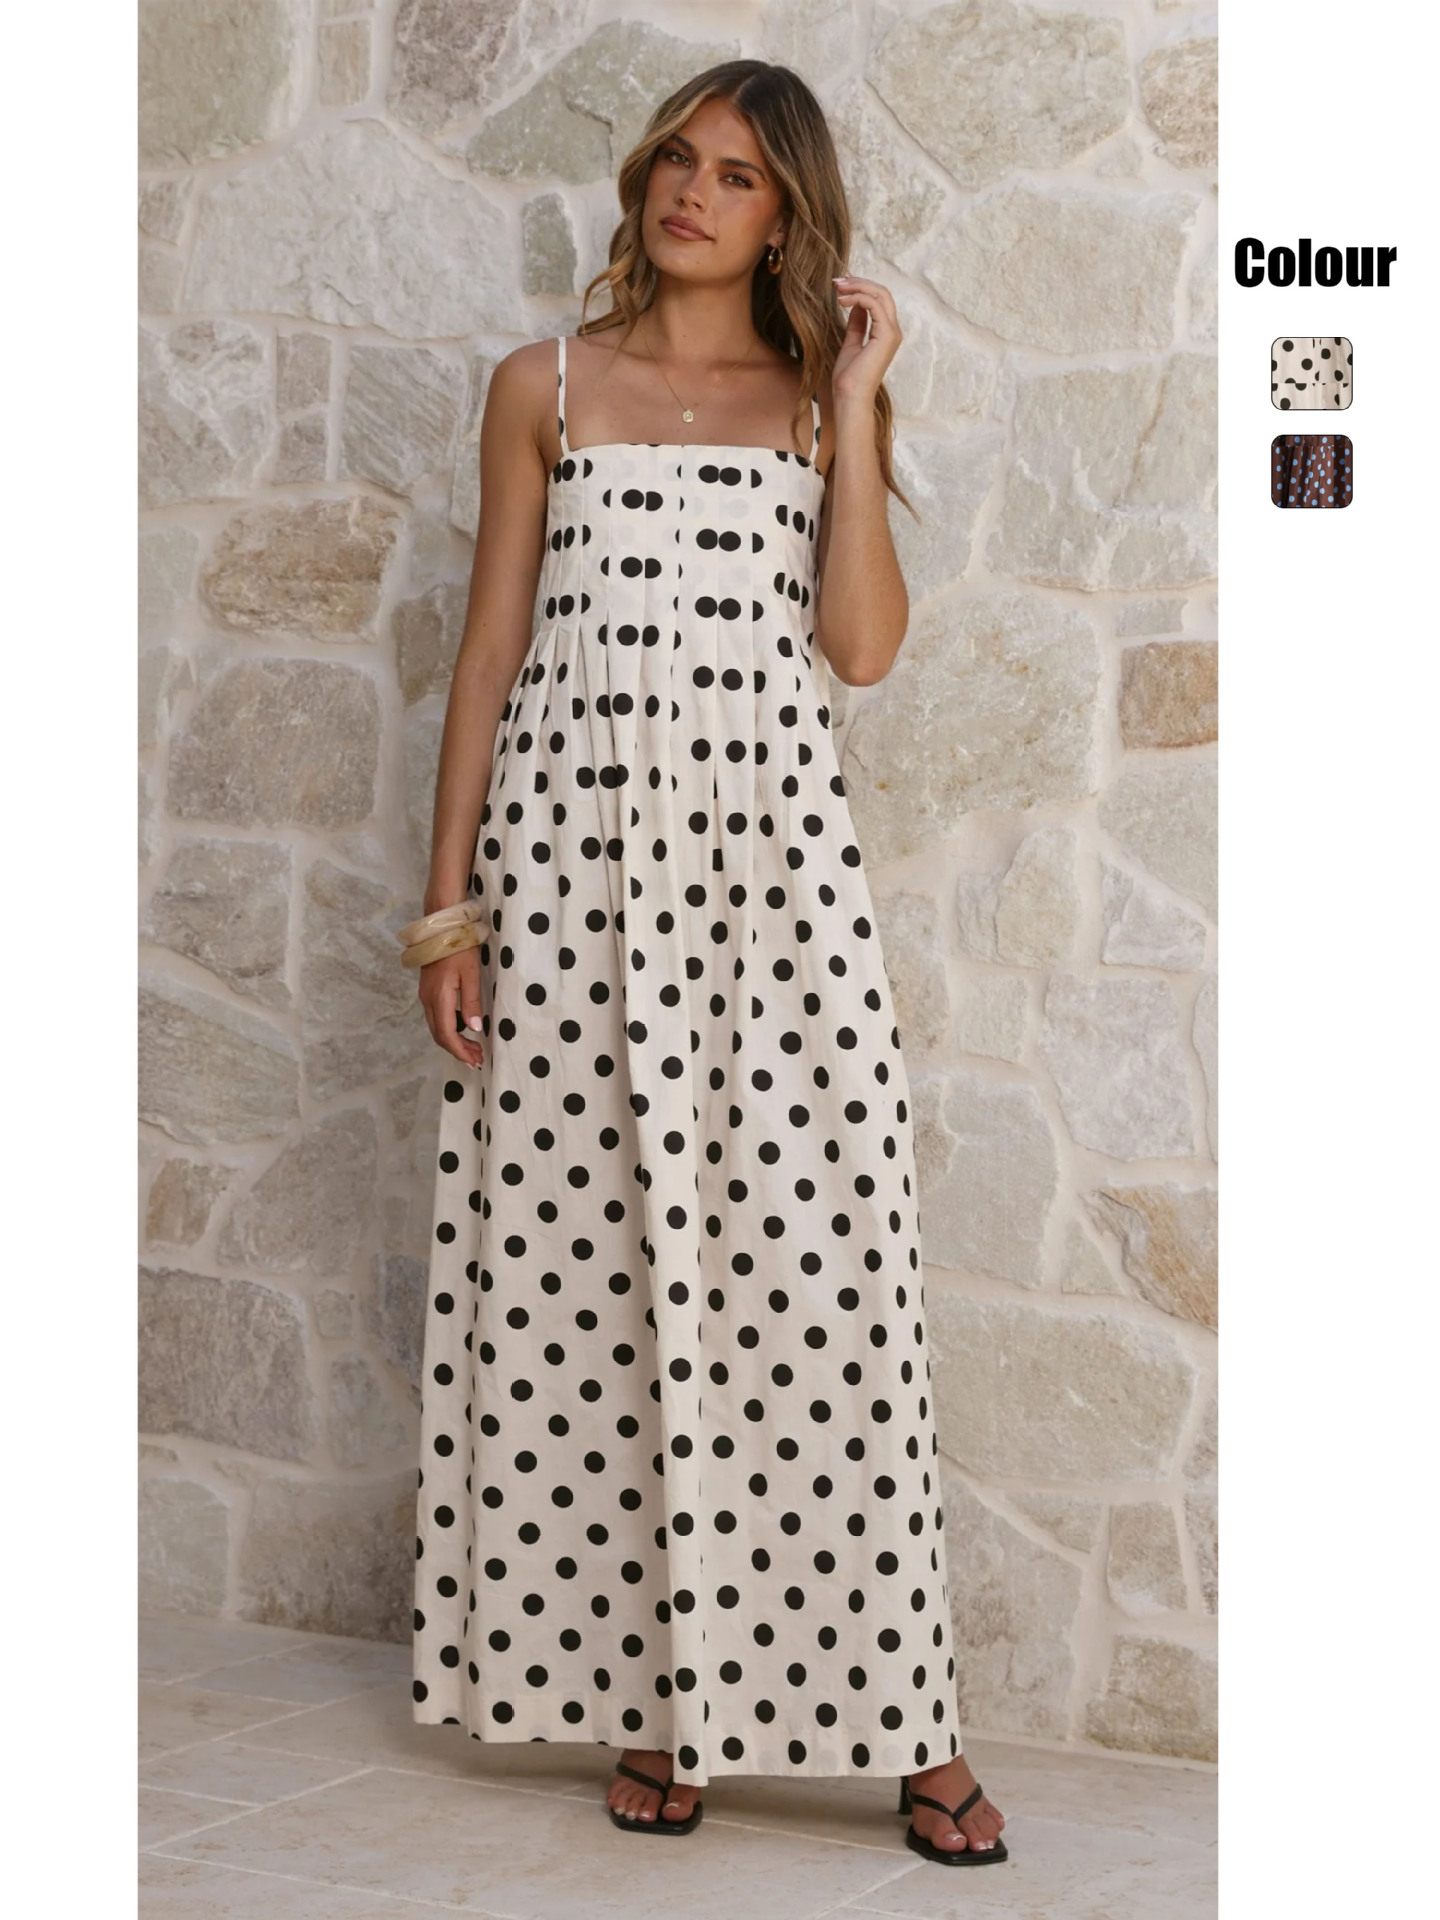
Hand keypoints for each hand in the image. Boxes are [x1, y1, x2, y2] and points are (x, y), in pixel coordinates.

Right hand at [418, 944, 484, 1067]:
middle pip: (439, 1035)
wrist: (441, 926)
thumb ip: (471, 1002)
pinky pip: (436, 1017)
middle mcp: (428, 1000)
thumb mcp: (471, 973)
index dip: (460, 1051)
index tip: (475, 1061)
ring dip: (453, 1041)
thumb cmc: (459, 947)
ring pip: (436, 1027)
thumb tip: (474, 1028)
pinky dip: (449, 1029)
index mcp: (439, 997)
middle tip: (477, 1059)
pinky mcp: (428, 990)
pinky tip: (462, 1030)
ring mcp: (426, 995)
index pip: (447, 1034)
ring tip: (473, 1049)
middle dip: (458, 1050)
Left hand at [832, 274, 901, 405]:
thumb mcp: (851, 343)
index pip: (879, 299)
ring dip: (857, 286)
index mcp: (886, 333)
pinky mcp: (886, 335)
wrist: (850, 396)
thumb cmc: (849, 377)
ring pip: (880, 294)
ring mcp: (892, 332)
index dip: (860, 288)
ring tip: (838, 288)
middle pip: (882, 292)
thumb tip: (856, 305)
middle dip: (859, 282)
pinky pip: (874, 304)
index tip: (840, 286)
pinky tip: (842, 301)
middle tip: (837, 281)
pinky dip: (857, 297)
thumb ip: (857, 324)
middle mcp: (893, 330)